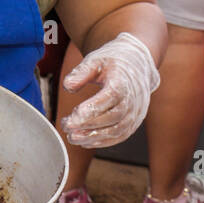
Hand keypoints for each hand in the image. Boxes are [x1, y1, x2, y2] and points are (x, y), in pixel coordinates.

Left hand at [61, 32, 159, 147]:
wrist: (136, 65)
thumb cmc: (112, 62)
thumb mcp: (95, 60)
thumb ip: (81, 72)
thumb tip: (68, 86)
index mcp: (124, 81)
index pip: (111, 97)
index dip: (93, 108)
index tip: (73, 116)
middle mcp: (134, 99)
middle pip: (113, 117)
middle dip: (88, 125)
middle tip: (66, 126)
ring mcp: (136, 112)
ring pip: (118, 130)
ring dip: (94, 137)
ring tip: (72, 137)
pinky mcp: (134, 121)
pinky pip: (120, 136)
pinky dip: (103, 141)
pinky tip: (85, 142)